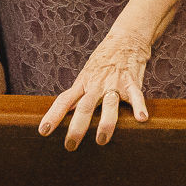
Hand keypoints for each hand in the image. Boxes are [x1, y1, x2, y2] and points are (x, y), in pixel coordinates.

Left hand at [39, 28, 150, 149]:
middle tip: (70, 146)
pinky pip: (136, 95)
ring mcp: (114, 83)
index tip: (43, 132)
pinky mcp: (132, 82)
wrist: (125, 39)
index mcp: (83, 83)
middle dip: (77, 127)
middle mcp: (96, 84)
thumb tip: (61, 114)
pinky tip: (141, 118)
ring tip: (101, 140)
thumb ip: (77, 95)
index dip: (53, 116)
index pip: (64, 100)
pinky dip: (139, 107)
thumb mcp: (86, 76)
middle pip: (84, 106)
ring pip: (109, 104)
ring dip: (105, 123)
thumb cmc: (103, 62)